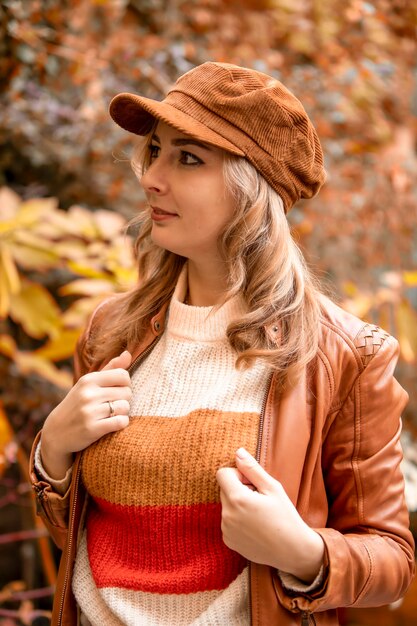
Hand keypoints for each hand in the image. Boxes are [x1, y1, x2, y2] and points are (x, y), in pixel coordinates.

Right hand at [41, 350, 131, 478]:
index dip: (125, 384)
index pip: (123, 375)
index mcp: (88, 380)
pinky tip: (112, 424)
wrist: (56, 432)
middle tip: (112, 405)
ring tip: (111, 414)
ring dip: (122, 412)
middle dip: (124, 399)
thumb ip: (110, 368)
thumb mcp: (89, 384)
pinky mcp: (92, 429)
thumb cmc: (77, 404)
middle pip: (127, 392)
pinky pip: (121, 422)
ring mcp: (89, 412)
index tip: (116, 390)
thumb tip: (128, 353)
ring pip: (125, 407)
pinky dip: (121, 423)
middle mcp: (88, 394)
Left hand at [216, 447, 323, 582]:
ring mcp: (226, 530)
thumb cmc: (285, 516)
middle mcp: (226, 515)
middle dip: (238, 489)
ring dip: (238, 504)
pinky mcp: (228, 541)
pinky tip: (255, 526)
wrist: (293, 551)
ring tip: (259, 514)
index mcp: (237, 499)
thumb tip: (237, 452)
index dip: (238, 474)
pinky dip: (237, 519)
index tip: (253, 483)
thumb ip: (252, 469)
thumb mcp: (272, 488)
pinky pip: (227, 521)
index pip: (222, 473)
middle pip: (224, 489)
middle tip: (259, 498)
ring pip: (226, 505)